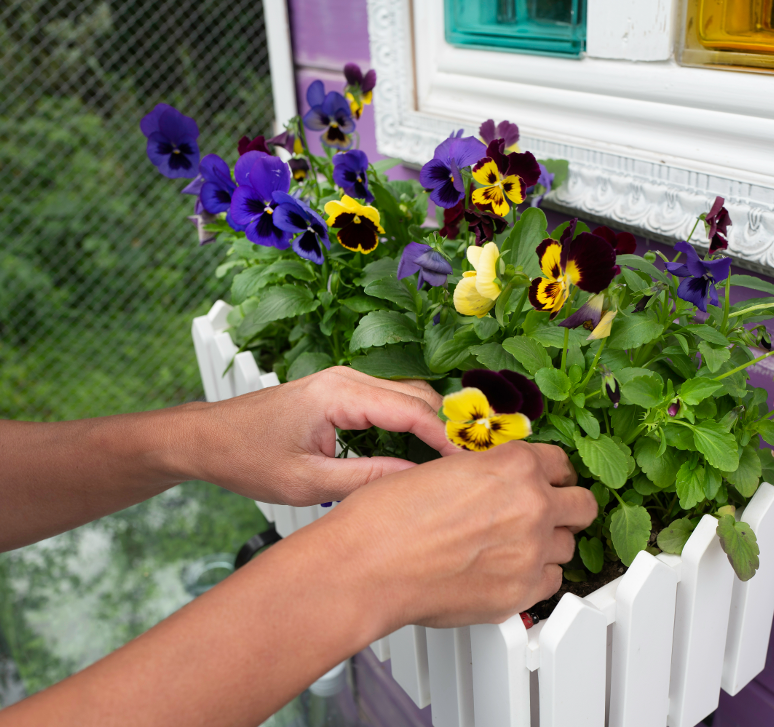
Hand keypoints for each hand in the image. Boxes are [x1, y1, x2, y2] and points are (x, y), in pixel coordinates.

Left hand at [183, 367, 461, 505]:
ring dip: (433, 424)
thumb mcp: (308, 482)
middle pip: (420, 396)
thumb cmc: (246, 458)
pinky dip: (414, 422)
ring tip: (453, 461)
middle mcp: (348, 378)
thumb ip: (366, 479)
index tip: (469, 466)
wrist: (208, 438)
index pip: (413, 411)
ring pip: (410, 396)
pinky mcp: (344, 391)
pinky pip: (392, 401)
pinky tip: (423, 451)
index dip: (446, 438)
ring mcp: (347, 381)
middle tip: (470, 466)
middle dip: (449, 428)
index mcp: (339, 394)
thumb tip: (416, 482)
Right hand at [313, 441, 597, 630]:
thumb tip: (500, 480)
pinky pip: (552, 582)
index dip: (551, 474)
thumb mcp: (444, 468)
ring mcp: (531, 551)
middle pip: (582, 504)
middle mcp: (532, 504)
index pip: (561, 463)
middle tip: (546, 513)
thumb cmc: (388, 517)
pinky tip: (510, 571)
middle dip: (566, 507)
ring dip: (549, 544)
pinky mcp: (521, 592)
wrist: (367, 566)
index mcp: (514, 465)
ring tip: (516, 546)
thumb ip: (487, 472)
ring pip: (569, 545)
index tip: (547, 482)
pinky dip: (536, 577)